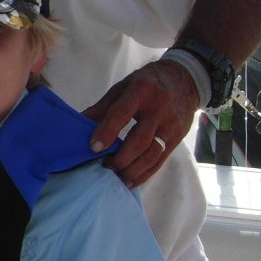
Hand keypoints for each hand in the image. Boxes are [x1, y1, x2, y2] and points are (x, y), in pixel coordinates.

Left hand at [81, 59, 199, 187]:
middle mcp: (159, 108)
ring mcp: (171, 125)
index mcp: (141, 91)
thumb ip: (100, 108)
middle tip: (104, 167)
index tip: (93, 148)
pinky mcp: (177, 138)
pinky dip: (144, 174)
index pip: (122, 113)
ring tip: (115, 177)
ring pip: (151, 154)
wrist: (184, 79)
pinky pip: (160, 161)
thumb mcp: (122, 88)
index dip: (107, 132)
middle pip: (139, 140)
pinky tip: (129, 181)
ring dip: (132, 170)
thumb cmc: (145, 84)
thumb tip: (76, 127)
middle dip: (120, 159)